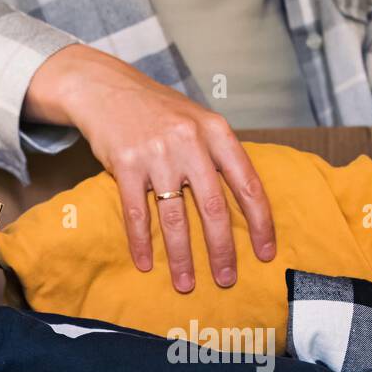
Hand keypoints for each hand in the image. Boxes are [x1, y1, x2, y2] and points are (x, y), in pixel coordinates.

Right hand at [24, 44, 275, 292]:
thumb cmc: (159, 111)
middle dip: (221, 250)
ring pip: (175, 217)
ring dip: (181, 256)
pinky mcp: (125, 164)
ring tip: (186, 283)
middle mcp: (189, 142)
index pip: (247, 184)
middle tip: (227, 279)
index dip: (260, 223)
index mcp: (216, 132)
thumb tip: (246, 204)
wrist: (106, 87)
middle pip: (213, 208)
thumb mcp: (199, 121)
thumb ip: (220, 156)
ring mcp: (157, 153)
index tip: (265, 253)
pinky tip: (145, 263)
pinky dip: (140, 242)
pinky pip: (136, 213)